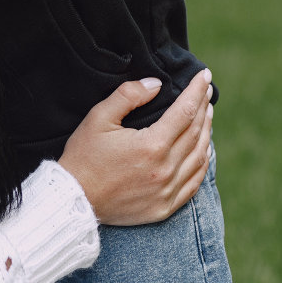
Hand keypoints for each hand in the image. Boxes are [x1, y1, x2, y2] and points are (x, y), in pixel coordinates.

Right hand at [57, 69, 213, 226]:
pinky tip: (204, 150)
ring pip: (199, 157)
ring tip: (207, 114)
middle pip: (196, 132)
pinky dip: (202, 163)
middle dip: (203, 107)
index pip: (185, 111)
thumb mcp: (99, 117)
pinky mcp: (164, 207)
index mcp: (152, 145)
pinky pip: (194, 183)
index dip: (197, 90)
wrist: (74, 199)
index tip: (205, 75)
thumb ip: (128, 95)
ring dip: (206, 132)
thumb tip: (156, 84)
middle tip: (207, 90)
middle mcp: (165, 169)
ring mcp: (167, 191)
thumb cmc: (84, 155)